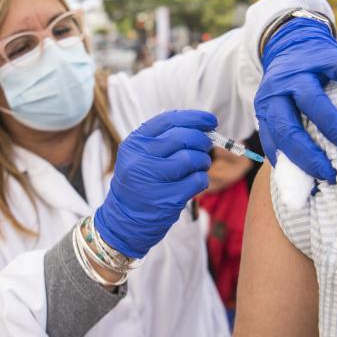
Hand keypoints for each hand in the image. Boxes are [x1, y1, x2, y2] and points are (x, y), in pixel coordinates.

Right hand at [94, 110, 214, 257]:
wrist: (125, 219)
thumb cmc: (140, 181)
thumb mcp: (140, 155)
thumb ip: (165, 138)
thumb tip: (202, 126)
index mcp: (135, 143)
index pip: (170, 120)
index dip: (195, 118)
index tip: (211, 120)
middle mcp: (141, 158)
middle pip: (184, 138)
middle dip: (202, 141)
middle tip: (205, 147)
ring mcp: (154, 179)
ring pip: (193, 159)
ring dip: (203, 161)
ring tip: (198, 167)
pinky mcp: (168, 198)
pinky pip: (198, 180)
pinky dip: (202, 179)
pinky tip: (193, 183)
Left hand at [254, 18, 336, 181]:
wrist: (293, 41)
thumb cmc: (291, 89)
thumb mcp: (280, 109)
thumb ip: (288, 137)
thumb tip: (304, 183)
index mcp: (265, 107)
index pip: (276, 142)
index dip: (295, 165)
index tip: (316, 181)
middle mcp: (278, 89)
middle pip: (290, 127)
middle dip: (311, 155)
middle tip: (333, 174)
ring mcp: (301, 71)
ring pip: (313, 102)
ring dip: (334, 130)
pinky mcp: (324, 56)